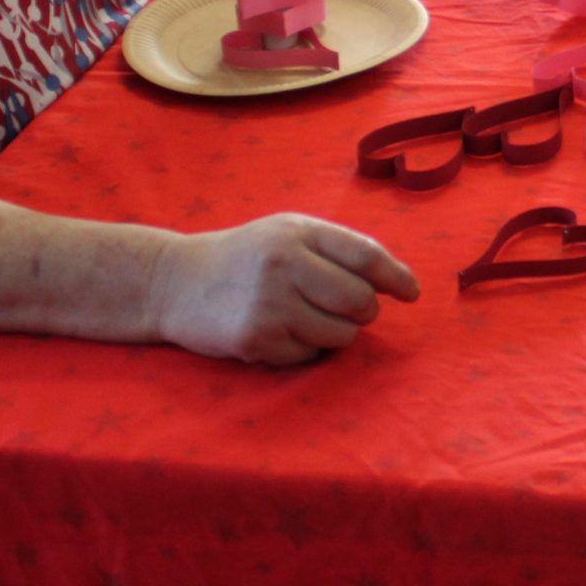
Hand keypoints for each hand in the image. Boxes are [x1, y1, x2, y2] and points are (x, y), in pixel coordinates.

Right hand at [152, 214, 418, 364]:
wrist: (174, 281)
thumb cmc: (245, 257)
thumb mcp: (287, 233)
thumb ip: (336, 249)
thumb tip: (393, 280)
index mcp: (298, 232)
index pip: (366, 257)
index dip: (396, 277)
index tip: (411, 293)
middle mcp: (284, 264)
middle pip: (360, 300)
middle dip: (363, 310)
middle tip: (344, 308)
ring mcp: (269, 303)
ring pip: (342, 334)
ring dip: (336, 333)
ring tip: (306, 317)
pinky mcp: (256, 339)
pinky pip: (310, 354)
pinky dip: (305, 348)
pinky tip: (279, 331)